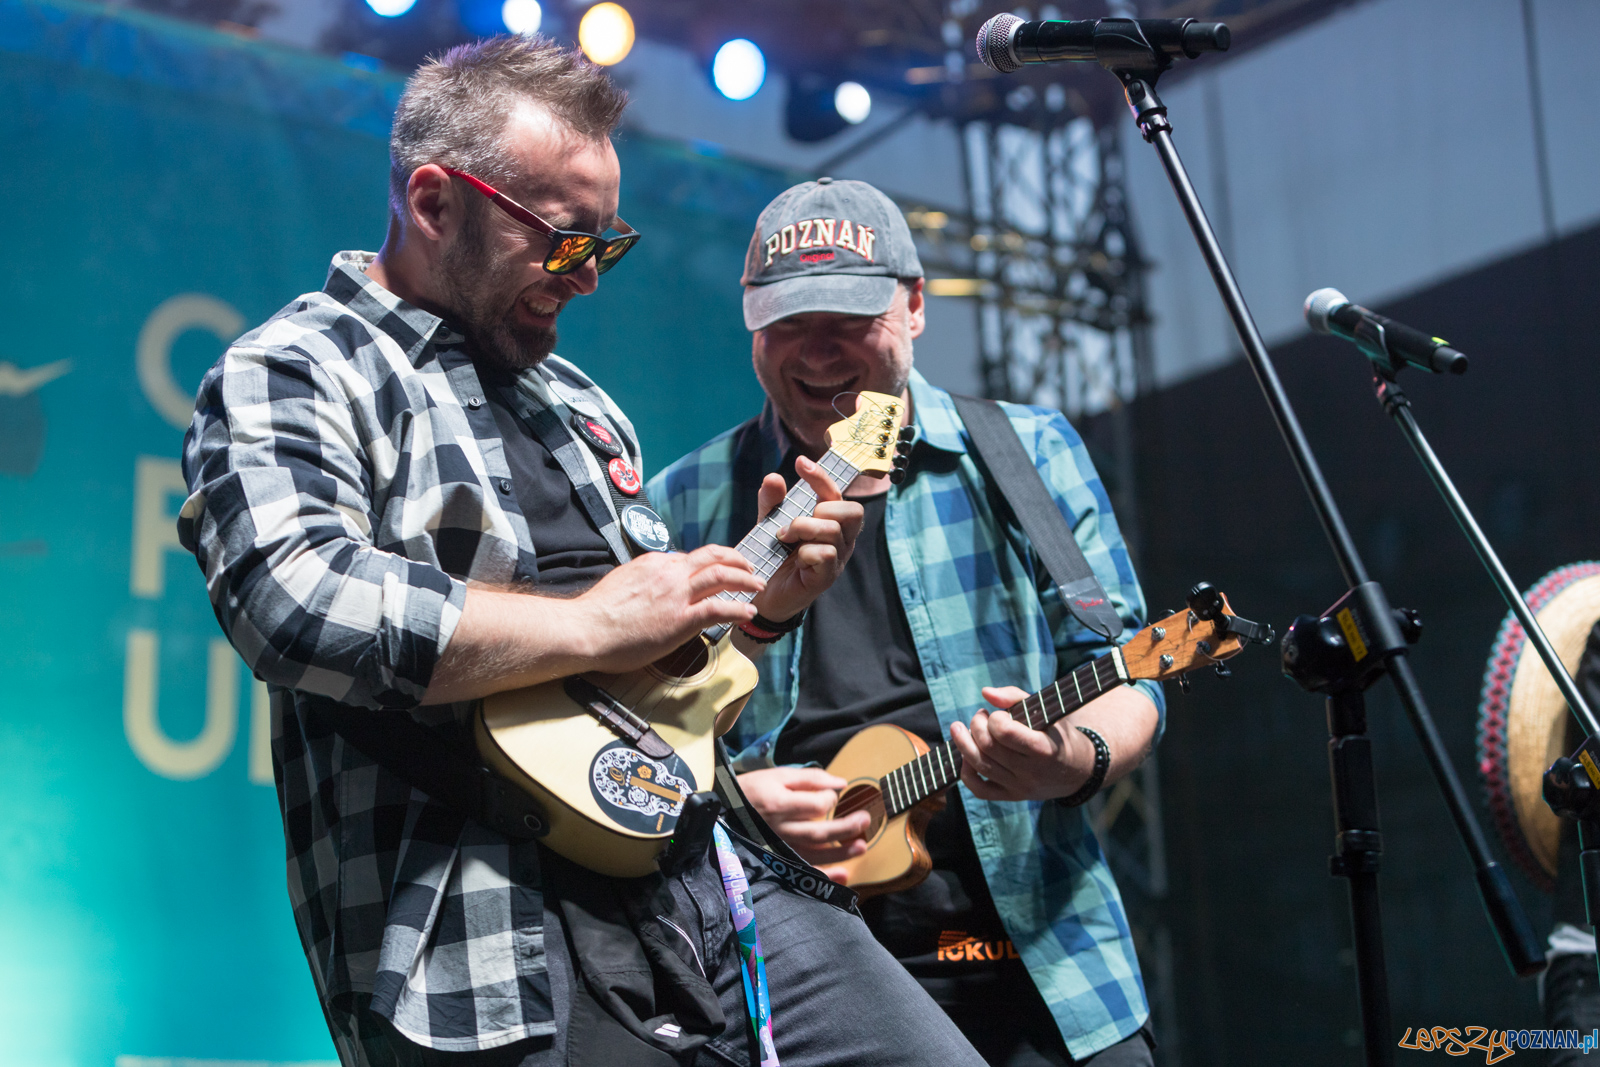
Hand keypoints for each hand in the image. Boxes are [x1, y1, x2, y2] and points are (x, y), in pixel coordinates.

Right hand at [574, 545, 762, 672]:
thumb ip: (641, 579)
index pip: (690, 557)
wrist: (584, 629)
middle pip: (712, 557)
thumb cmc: (596, 614)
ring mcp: (676, 595)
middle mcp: (668, 573)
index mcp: (654, 564)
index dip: (709, 563)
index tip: (718, 570)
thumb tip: (650, 584)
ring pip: (721, 576)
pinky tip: (748, 612)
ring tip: (757, 585)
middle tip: (748, 566)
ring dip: (745, 579)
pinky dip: (738, 608)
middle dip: (736, 559)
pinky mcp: (680, 619)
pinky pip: (718, 608)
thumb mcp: (621, 582)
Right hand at [737, 766, 870, 881]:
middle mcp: (781, 829)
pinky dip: (825, 875)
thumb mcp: (779, 775)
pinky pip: (805, 870)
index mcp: (780, 804)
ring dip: (841, 853)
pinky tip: (844, 874)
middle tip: (865, 820)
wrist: (726, 810)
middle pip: (819, 833)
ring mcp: (780, 847)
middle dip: (846, 828)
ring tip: (861, 846)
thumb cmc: (755, 788)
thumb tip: (841, 784)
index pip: (816, 805)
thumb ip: (811, 778)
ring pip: (815, 854)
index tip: (834, 794)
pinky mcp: (781, 858)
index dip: (831, 799)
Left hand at [749, 456, 863, 623]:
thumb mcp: (769, 523)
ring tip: (784, 539)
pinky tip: (795, 560)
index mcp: (831, 522)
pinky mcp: (828, 577)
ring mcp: (838, 559)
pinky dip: (806, 552)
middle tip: (793, 524)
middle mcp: (842, 539)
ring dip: (803, 529)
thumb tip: (774, 477)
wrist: (763, 593)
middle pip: (852, 511)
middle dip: (819, 510)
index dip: (820, 477)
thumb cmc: (773, 556)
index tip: (800, 462)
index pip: (835, 493)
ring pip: (834, 530)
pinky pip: (826, 554)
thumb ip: (772, 502)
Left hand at [950, 685, 1097, 801]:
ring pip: (980, 766)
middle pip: (988, 747)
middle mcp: (1032, 772)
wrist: (1078, 770)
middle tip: (980, 716)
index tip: (999, 714)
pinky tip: (966, 755)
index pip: (1005, 732)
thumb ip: (1016, 696)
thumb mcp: (1047, 711)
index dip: (994, 718)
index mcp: (1044, 748)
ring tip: (962, 728)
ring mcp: (1021, 788)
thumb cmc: (1058, 734)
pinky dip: (966, 772)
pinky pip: (980, 790)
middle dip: (976, 725)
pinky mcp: (1012, 797)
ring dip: (964, 743)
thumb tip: (985, 692)